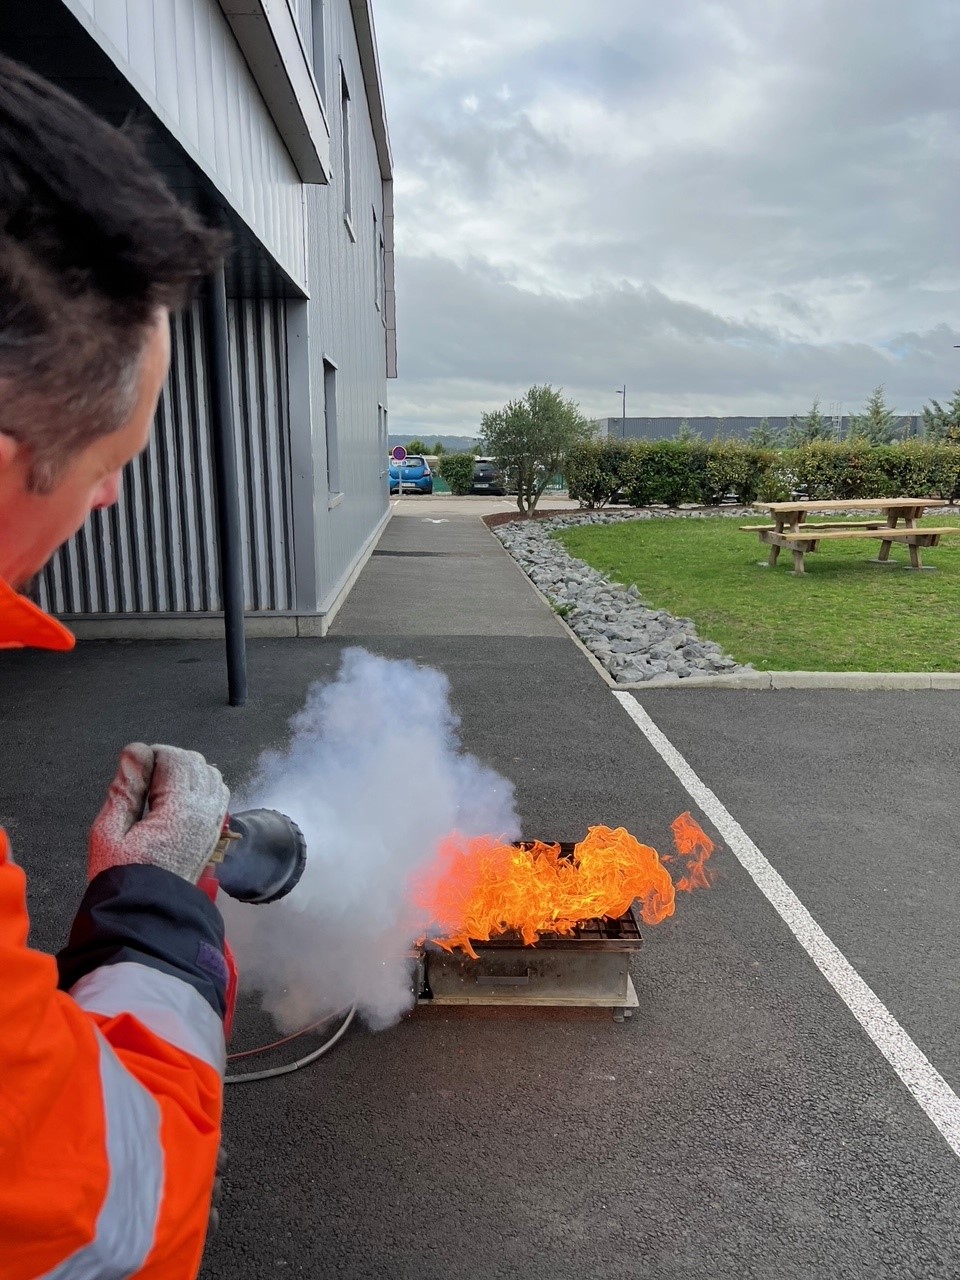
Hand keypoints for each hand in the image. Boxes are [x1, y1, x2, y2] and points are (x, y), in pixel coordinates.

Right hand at [89, 743, 229, 883]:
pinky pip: (217, 794)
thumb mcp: (108, 833)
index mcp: (178, 810)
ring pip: (210, 775)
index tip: (132, 775)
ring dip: (185, 774)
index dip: (150, 757)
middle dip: (167, 763)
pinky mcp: (213, 833)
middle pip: (195, 762)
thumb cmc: (123, 879)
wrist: (147, 917)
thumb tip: (135, 752)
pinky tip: (176, 803)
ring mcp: (213, 823)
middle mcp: (204, 812)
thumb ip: (124, 789)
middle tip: (141, 785)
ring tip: (157, 794)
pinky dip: (199, 788)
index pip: (175, 758)